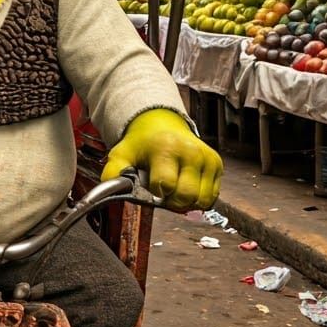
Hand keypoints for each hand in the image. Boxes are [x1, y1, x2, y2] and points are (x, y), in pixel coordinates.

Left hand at [102, 109, 221, 211]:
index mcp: (166, 148)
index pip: (165, 185)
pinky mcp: (216, 164)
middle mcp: (190, 152)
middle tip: (163, 192)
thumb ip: (113, 173)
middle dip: (172, 201)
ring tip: (174, 189)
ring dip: (187, 202)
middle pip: (186, 196)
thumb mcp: (122, 153)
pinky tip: (186, 186)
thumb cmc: (142, 143)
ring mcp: (206, 158)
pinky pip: (212, 196)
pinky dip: (198, 198)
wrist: (162, 124)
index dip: (156, 192)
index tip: (151, 186)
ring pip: (202, 200)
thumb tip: (109, 192)